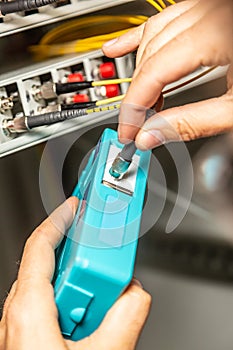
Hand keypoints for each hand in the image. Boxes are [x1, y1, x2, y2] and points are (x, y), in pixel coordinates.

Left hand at [0, 197, 150, 349]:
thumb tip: (136, 292)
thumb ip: (126, 318)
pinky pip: (48, 307)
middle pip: (51, 265)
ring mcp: (20, 326)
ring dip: (81, 288)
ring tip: (102, 307)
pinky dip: (72, 304)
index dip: (60, 218)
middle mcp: (18, 314)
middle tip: (106, 269)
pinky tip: (89, 322)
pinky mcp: (27, 337)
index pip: (41, 244)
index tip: (76, 204)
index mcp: (29, 310)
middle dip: (83, 260)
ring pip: (52, 288)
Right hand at [102, 0, 232, 148]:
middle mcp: (209, 14)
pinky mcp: (208, 14)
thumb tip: (150, 136)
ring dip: (139, 69)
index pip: (155, 72)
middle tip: (134, 123)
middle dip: (137, 93)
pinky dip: (143, 37)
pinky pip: (166, 19)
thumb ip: (192, 123)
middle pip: (151, 53)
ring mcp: (208, 10)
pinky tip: (122, 47)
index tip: (128, 131)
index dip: (134, 106)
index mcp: (217, 32)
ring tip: (132, 97)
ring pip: (154, 34)